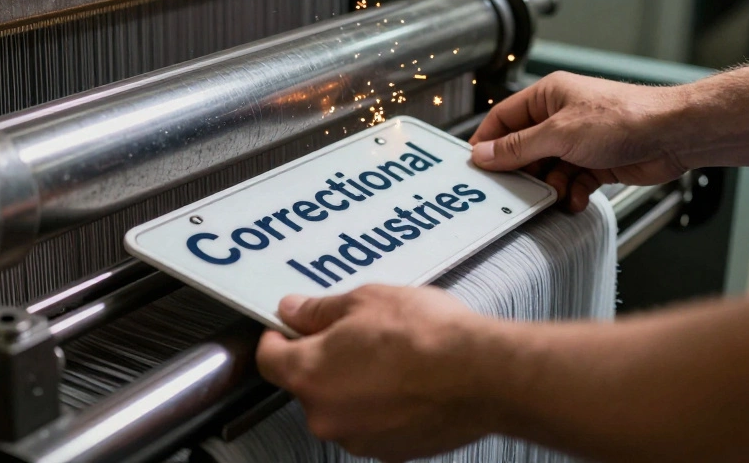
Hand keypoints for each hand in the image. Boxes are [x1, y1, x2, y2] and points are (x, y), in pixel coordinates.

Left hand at [256, 285, 506, 461]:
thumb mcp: (364, 301)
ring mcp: (358, 439)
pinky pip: (370, 423)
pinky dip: (380, 405)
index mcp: (309, 375)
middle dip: (324, 359)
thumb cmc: (425, 337)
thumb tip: (293, 311)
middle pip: (306, 384)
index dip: (277, 337)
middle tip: (355, 333)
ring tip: (389, 356)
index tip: (288, 327)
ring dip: (354, 384)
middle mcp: (326, 416)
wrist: (480, 375)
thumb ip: (318, 310)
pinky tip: (406, 381)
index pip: (268, 359)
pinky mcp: (389, 452)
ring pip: (341, 406)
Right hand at [470, 72, 687, 211]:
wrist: (674, 135)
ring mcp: (580, 141)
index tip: (475, 166)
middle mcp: (562, 117)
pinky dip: (570, 193)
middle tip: (512, 191)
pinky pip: (571, 182)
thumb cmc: (625, 117)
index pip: (503, 118)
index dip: (488, 142)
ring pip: (548, 169)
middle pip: (524, 148)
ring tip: (554, 194)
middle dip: (522, 171)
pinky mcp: (598, 162)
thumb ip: (519, 147)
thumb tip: (484, 154)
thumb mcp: (560, 133)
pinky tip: (575, 199)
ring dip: (549, 187)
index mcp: (548, 96)